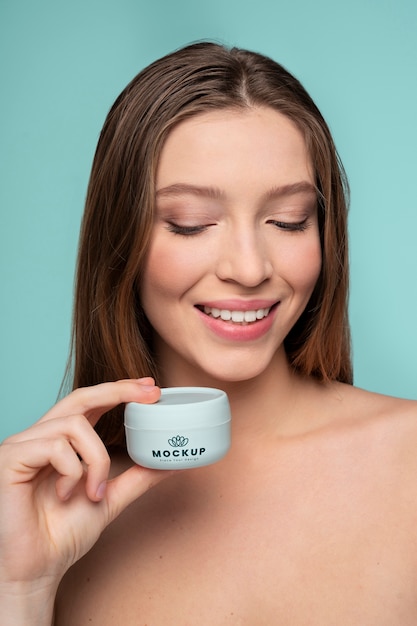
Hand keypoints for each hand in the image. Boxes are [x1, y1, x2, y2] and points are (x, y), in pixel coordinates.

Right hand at [0, 379, 170, 591]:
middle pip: (80, 397)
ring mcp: (23, 445)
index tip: (151, 387)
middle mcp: (41, 436)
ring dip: (96, 459)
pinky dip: (72, 471)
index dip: (119, 390)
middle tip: (149, 392)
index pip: (90, 404)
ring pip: (74, 425)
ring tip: (95, 491)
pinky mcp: (10, 458)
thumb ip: (136, 477)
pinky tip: (67, 495)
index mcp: (61, 442)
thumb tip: (170, 463)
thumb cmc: (63, 534)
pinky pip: (54, 447)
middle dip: (118, 390)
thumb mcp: (110, 498)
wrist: (37, 569)